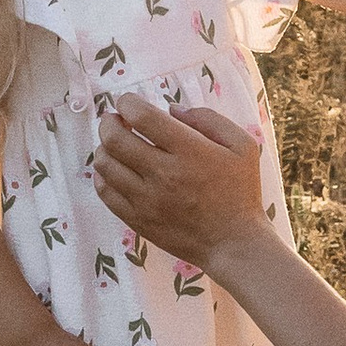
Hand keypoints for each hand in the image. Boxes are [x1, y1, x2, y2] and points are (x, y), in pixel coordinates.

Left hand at [92, 94, 269, 272]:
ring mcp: (147, 200)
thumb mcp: (242, 146)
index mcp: (189, 152)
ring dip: (104, 147)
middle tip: (115, 120)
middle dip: (109, 122)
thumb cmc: (241, 192)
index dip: (128, 102)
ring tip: (115, 145)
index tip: (129, 102)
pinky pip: (105, 192)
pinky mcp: (138, 220)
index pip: (142, 117)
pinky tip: (113, 170)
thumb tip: (172, 110)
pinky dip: (102, 175)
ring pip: (105, 165)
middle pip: (114, 139)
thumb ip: (210, 120)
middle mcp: (163, 174)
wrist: (233, 243)